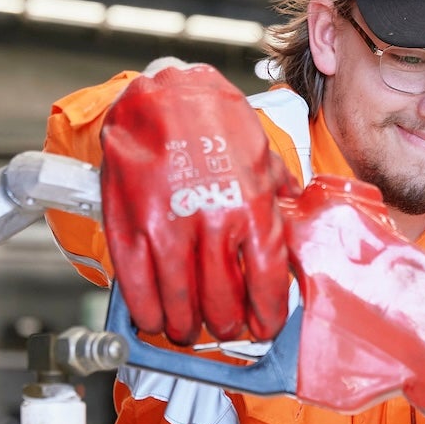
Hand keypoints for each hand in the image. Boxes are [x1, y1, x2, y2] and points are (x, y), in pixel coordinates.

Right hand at [99, 64, 296, 343]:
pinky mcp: (128, 226)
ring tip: (188, 329)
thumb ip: (279, 198)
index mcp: (252, 206)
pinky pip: (137, 287)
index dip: (267, 316)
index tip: (264, 327)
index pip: (267, 283)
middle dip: (226, 326)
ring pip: (179, 303)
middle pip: (222, 303)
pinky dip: (147, 312)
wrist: (159, 93)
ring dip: (185, 326)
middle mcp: (212, 222)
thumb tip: (295, 231)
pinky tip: (154, 318)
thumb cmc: (213, 120)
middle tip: (225, 329)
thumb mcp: (262, 155)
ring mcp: (167, 227)